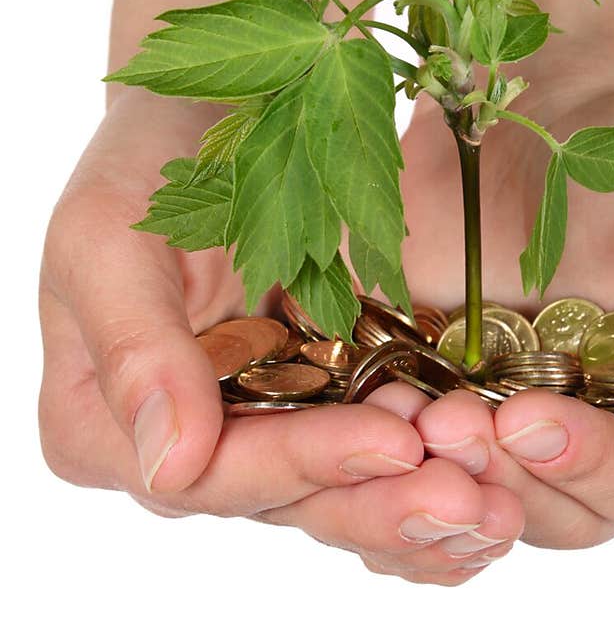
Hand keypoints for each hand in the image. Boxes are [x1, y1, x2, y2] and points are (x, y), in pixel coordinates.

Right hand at [39, 91, 522, 583]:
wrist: (216, 116)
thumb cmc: (146, 159)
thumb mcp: (108, 230)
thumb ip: (132, 346)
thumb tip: (169, 465)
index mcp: (105, 428)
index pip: (211, 474)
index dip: (303, 465)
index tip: (394, 440)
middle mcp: (185, 451)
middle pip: (290, 503)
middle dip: (384, 503)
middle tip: (476, 500)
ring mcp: (260, 435)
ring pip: (345, 495)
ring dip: (425, 502)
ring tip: (501, 504)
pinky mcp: (326, 410)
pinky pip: (383, 461)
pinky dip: (440, 473)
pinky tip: (501, 490)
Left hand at [392, 67, 613, 546]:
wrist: (548, 115)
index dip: (593, 468)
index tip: (530, 420)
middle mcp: (607, 450)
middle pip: (567, 516)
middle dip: (508, 476)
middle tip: (450, 421)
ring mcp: (519, 439)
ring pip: (489, 508)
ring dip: (447, 479)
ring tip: (410, 422)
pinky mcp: (442, 410)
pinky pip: (412, 475)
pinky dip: (387, 465)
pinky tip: (364, 426)